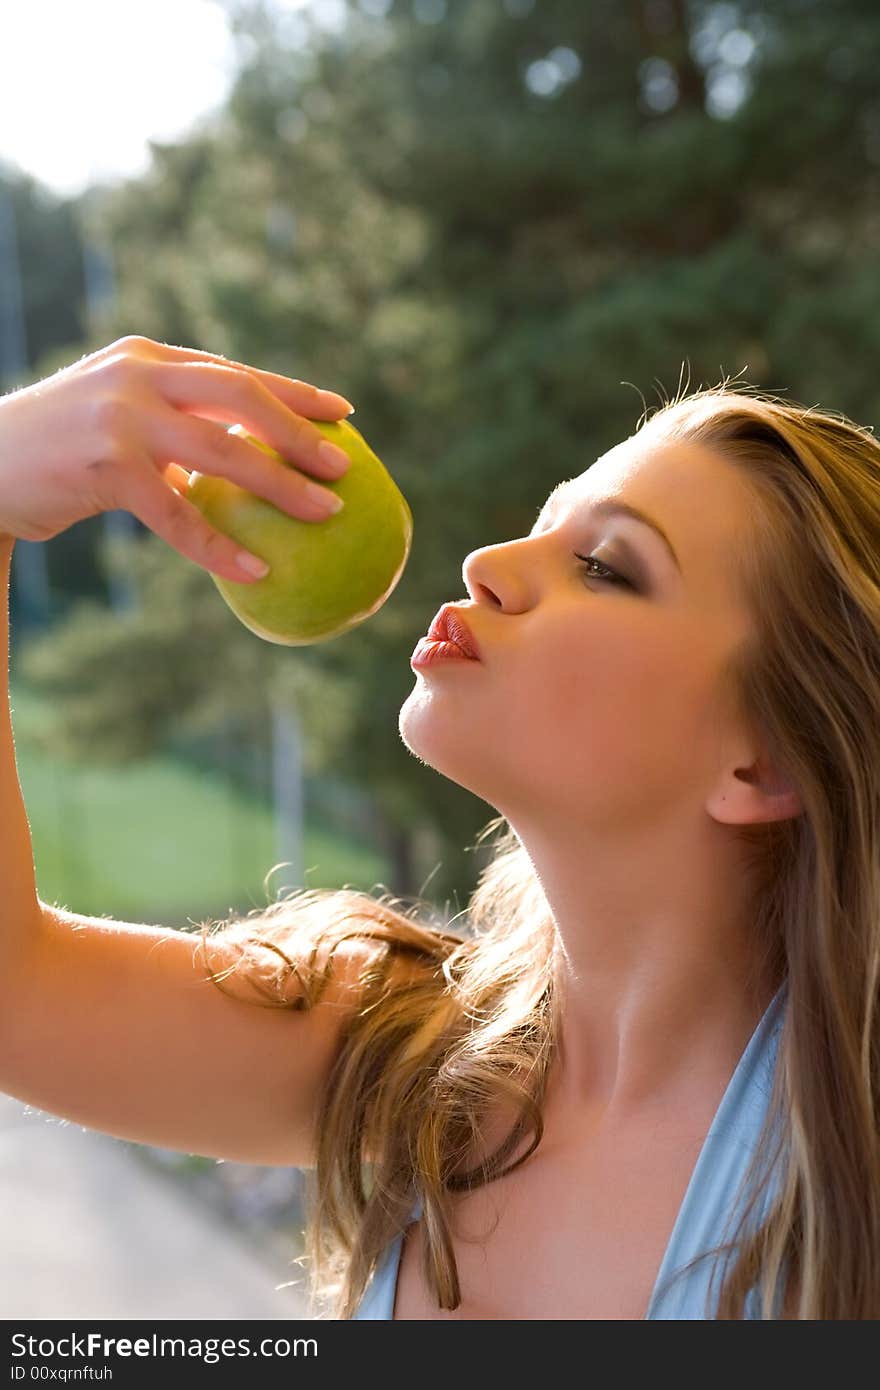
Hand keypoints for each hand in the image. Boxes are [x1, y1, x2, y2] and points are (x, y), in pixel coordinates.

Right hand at [0, 335, 354, 581]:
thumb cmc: (58, 452)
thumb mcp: (117, 421)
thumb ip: (172, 428)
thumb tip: (241, 464)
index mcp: (149, 359)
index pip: (235, 371)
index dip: (293, 391)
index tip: (342, 412)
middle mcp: (139, 376)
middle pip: (241, 396)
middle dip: (299, 431)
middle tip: (344, 467)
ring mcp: (122, 417)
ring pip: (222, 451)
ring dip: (281, 485)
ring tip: (326, 514)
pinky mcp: (106, 465)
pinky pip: (178, 513)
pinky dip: (219, 546)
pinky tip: (255, 570)